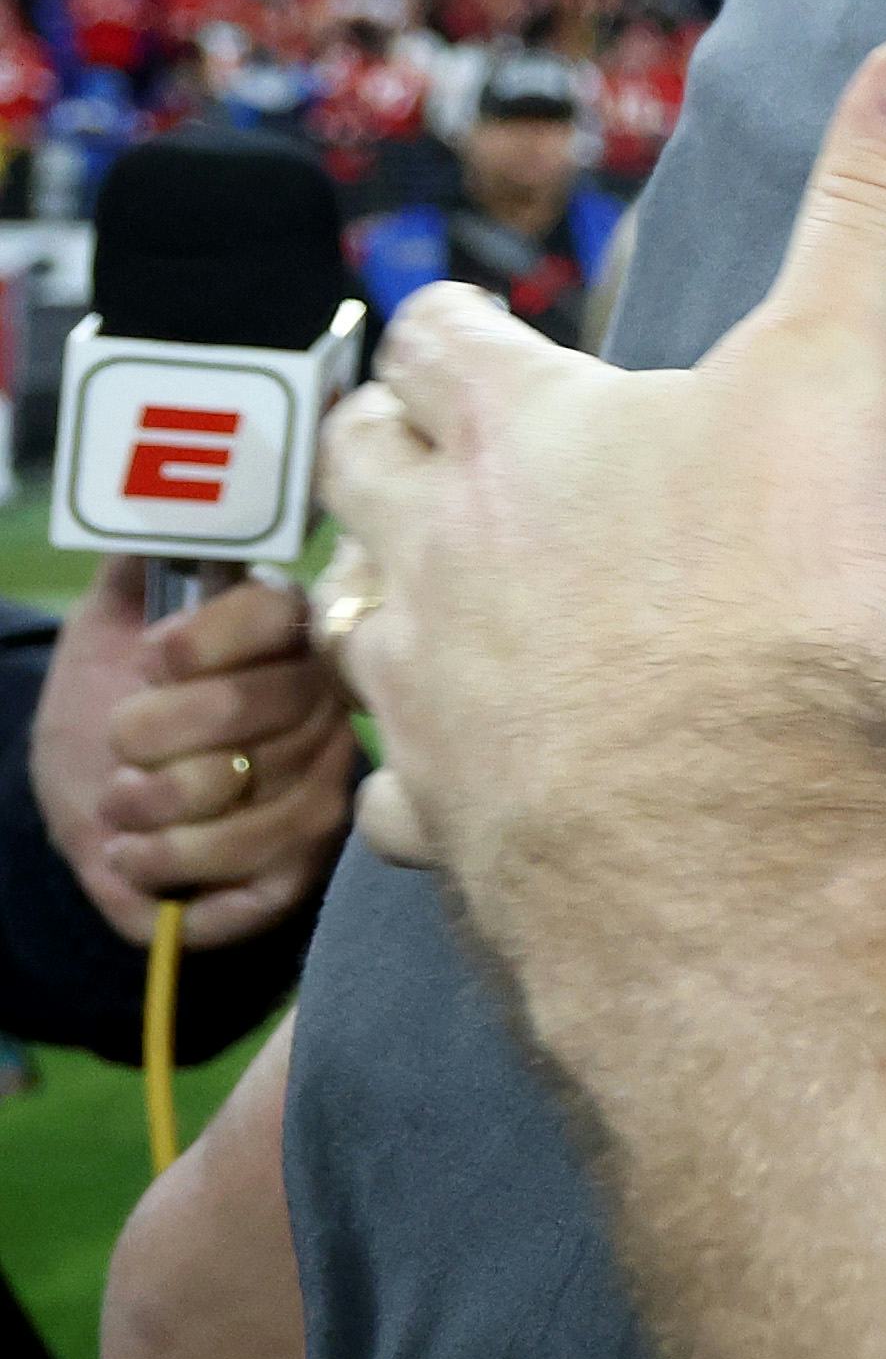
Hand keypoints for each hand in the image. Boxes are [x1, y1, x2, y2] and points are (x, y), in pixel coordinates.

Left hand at [30, 562, 355, 945]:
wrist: (91, 800)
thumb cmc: (106, 702)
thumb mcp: (109, 617)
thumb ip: (145, 550)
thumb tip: (166, 473)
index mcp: (286, 634)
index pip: (272, 615)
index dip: (199, 642)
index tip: (147, 661)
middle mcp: (321, 707)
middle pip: (245, 713)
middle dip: (147, 740)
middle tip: (118, 751)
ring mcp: (318, 789)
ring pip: (248, 809)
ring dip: (152, 819)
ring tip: (120, 812)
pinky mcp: (299, 867)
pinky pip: (255, 885)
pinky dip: (173, 876)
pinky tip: (138, 859)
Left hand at [322, 38, 885, 885]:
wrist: (728, 831)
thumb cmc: (779, 600)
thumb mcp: (850, 369)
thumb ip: (879, 212)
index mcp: (526, 431)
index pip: (440, 337)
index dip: (449, 320)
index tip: (460, 320)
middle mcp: (442, 547)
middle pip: (355, 464)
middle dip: (375, 440)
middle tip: (411, 439)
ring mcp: (428, 687)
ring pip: (345, 618)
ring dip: (370, 594)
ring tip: (410, 594)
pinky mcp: (446, 811)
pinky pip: (391, 792)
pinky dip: (412, 777)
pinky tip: (446, 784)